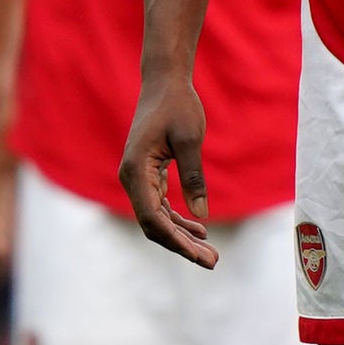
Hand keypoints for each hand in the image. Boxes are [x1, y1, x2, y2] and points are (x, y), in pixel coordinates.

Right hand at [118, 69, 216, 266]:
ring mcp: (138, 177)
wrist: (164, 82)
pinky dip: (178, 220)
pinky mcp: (147, 174)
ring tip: (210, 254)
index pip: (151, 217)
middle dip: (181, 246)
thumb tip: (202, 215)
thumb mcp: (190, 139)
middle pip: (153, 224)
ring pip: (157, 218)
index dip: (175, 240)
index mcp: (136, 170)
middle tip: (212, 262)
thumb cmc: (177, 105)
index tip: (199, 255)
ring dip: (181, 237)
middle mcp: (131, 177)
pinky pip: (160, 206)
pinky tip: (199, 230)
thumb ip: (194, 177)